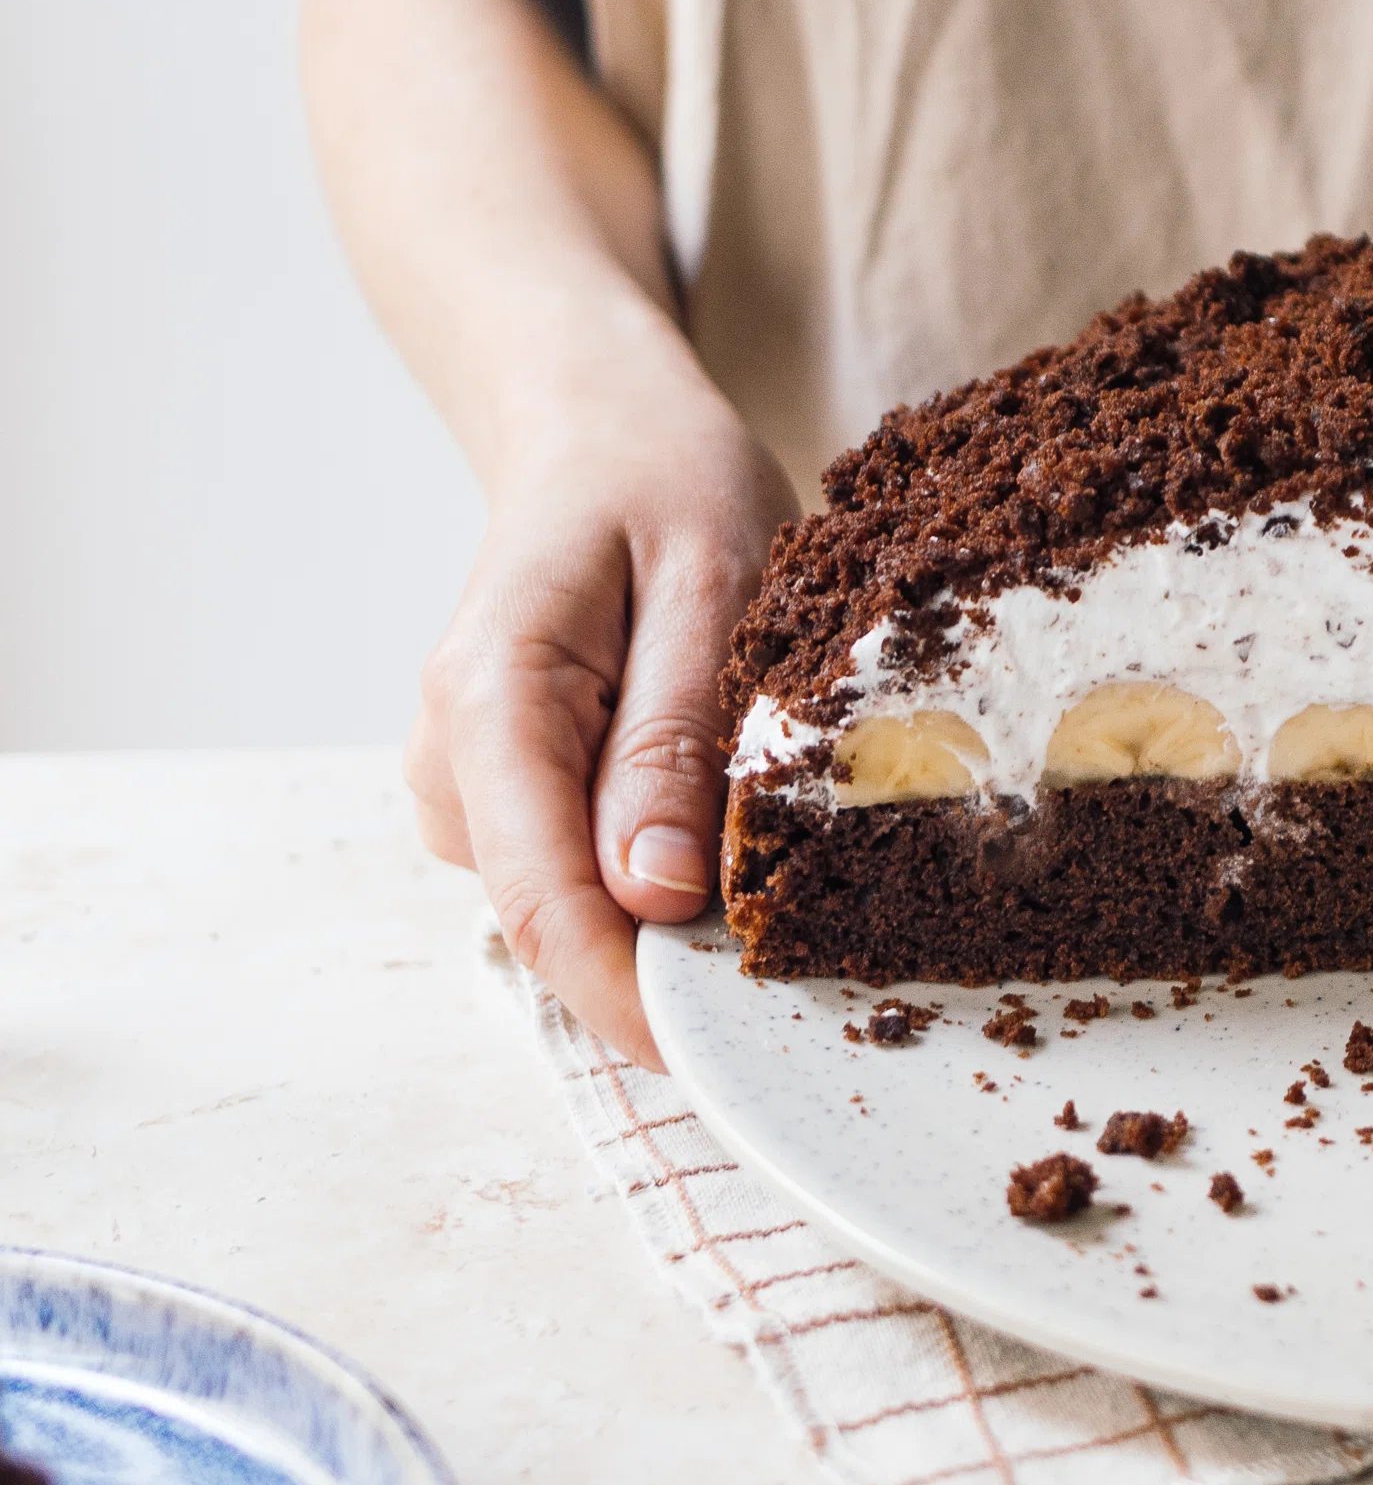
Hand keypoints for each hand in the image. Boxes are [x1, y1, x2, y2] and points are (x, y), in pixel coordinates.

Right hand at [408, 335, 796, 1067]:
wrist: (595, 427)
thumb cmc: (660, 478)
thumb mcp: (707, 578)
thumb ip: (672, 735)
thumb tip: (657, 895)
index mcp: (489, 700)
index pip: (545, 903)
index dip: (632, 998)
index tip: (726, 1056)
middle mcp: (451, 759)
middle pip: (557, 918)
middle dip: (671, 957)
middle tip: (810, 941)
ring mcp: (464, 784)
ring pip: (570, 902)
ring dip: (670, 905)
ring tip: (772, 830)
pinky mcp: (501, 793)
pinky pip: (579, 867)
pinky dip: (655, 863)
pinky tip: (715, 798)